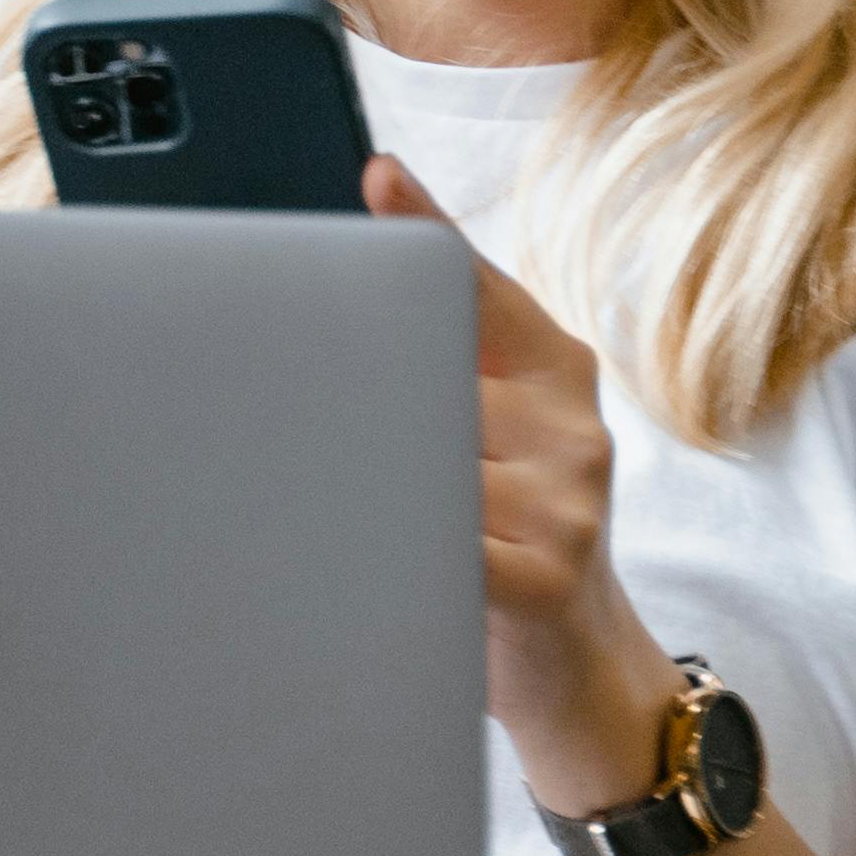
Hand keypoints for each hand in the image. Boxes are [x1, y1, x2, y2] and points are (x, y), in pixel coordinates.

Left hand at [363, 157, 678, 807]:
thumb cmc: (511, 544)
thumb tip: (337, 306)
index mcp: (557, 370)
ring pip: (422, 454)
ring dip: (357, 477)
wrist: (583, 676)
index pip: (479, 285)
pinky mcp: (545, 575)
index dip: (426, 229)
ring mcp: (568, 499)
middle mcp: (573, 423)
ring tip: (315, 498)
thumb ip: (443, 373)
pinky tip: (355, 549)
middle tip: (272, 388)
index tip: (378, 179)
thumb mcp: (496, 445)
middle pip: (430, 370)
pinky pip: (436, 539)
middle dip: (355, 385)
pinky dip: (381, 542)